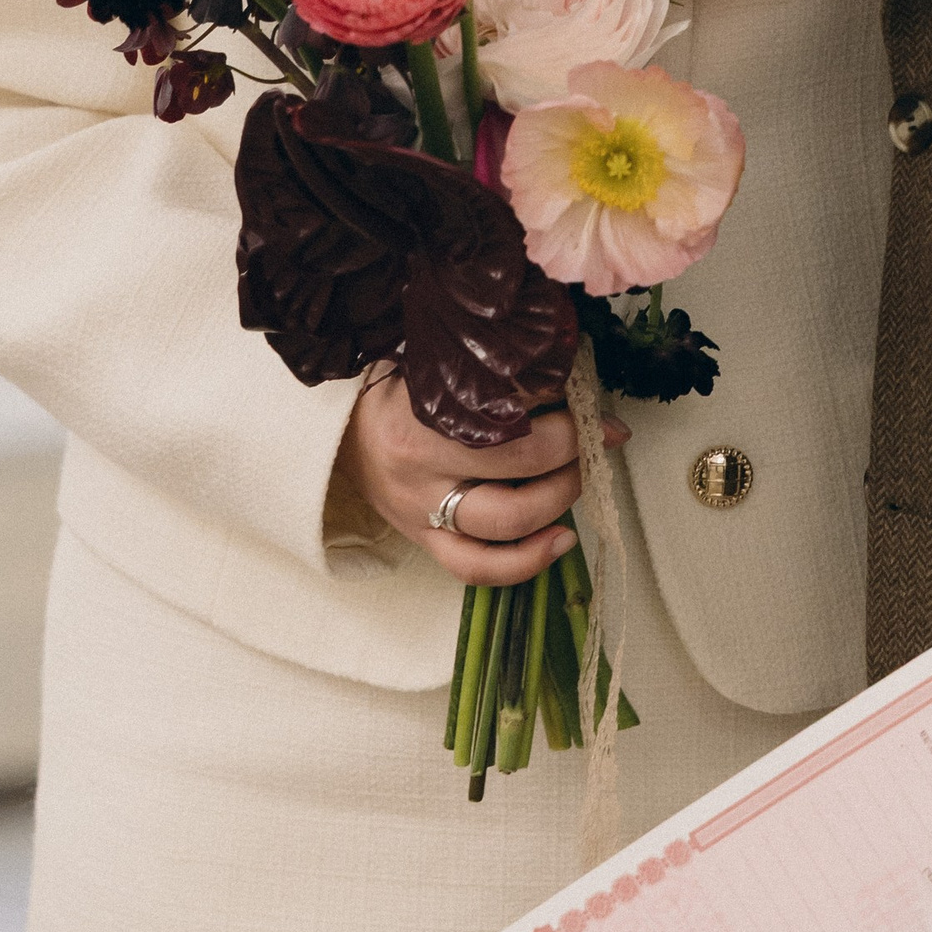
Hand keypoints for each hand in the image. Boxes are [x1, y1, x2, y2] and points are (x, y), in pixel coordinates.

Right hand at [347, 372, 627, 586]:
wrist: (335, 435)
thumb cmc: (395, 392)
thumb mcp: (431, 365)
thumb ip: (488, 365)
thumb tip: (563, 363)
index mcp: (421, 410)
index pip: (505, 405)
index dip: (560, 401)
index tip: (591, 398)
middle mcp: (420, 465)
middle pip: (516, 462)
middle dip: (571, 448)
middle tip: (596, 435)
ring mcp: (420, 510)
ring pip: (504, 522)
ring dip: (559, 499)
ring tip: (583, 477)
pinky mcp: (423, 542)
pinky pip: (477, 568)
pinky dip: (527, 562)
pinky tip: (563, 540)